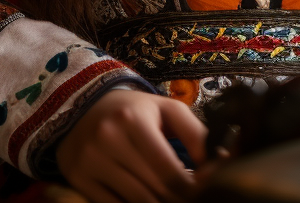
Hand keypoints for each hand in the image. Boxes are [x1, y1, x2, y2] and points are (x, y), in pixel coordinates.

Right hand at [57, 88, 206, 202]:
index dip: (191, 187)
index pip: (168, 169)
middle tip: (192, 197)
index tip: (204, 191)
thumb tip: (220, 162)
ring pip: (135, 201)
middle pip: (154, 189)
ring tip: (172, 198)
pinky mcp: (79, 178)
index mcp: (134, 120)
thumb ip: (196, 133)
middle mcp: (109, 139)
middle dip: (178, 197)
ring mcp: (91, 161)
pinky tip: (146, 199)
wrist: (85, 107)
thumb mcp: (167, 110)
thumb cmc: (135, 111)